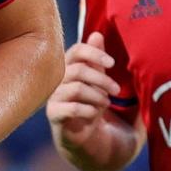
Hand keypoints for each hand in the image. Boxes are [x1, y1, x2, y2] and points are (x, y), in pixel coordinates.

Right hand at [47, 32, 122, 150]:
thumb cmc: (92, 104)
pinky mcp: (54, 115)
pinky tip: (94, 115)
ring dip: (97, 96)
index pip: (77, 50)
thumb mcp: (99, 81)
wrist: (85, 136)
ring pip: (76, 88)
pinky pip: (71, 108)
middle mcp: (57, 79)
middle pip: (78, 70)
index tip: (112, 63)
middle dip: (102, 79)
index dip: (94, 53)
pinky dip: (88, 110)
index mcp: (68, 67)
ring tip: (106, 103)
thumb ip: (97, 60)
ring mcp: (53, 97)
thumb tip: (97, 34)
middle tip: (116, 90)